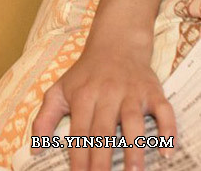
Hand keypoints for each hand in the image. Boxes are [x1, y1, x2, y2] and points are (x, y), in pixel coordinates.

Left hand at [31, 43, 175, 170]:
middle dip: (102, 159)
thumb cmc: (85, 74)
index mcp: (83, 96)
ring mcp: (131, 92)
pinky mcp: (152, 91)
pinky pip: (163, 110)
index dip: (79, 156)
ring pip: (133, 121)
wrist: (116, 43)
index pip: (80, 131)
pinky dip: (167, 128)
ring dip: (134, 148)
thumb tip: (35, 148)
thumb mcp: (59, 90)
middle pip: (104, 130)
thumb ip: (44, 118)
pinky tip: (166, 149)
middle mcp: (106, 93)